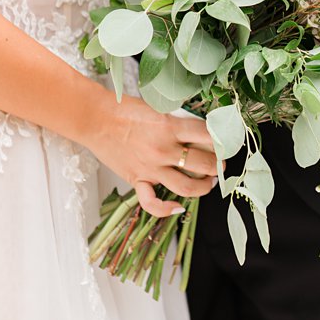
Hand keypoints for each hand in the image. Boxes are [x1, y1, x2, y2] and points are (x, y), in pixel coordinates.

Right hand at [85, 96, 217, 216]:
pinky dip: (166, 210)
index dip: (222, 140)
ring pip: (187, 187)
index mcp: (170, 127)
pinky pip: (152, 203)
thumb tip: (199, 131)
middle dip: (218, 165)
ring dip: (204, 187)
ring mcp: (150, 168)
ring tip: (209, 182)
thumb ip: (177, 122)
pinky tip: (178, 208)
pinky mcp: (136, 179)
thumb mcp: (156, 109)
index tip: (226, 142)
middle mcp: (163, 150)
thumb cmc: (123, 110)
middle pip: (204, 164)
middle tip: (221, 163)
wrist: (94, 118)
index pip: (208, 135)